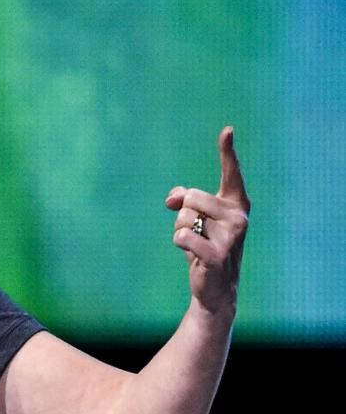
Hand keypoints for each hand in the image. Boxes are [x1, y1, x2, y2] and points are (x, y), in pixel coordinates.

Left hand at [164, 126, 249, 314]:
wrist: (215, 284)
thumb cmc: (204, 244)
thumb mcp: (194, 218)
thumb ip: (182, 199)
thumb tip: (173, 200)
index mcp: (235, 203)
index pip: (231, 173)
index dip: (227, 151)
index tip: (227, 130)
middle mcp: (239, 215)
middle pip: (192, 197)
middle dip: (183, 213)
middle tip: (195, 230)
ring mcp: (232, 235)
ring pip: (184, 217)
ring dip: (180, 231)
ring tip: (196, 243)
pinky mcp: (218, 254)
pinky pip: (182, 236)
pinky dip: (179, 243)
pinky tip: (193, 254)